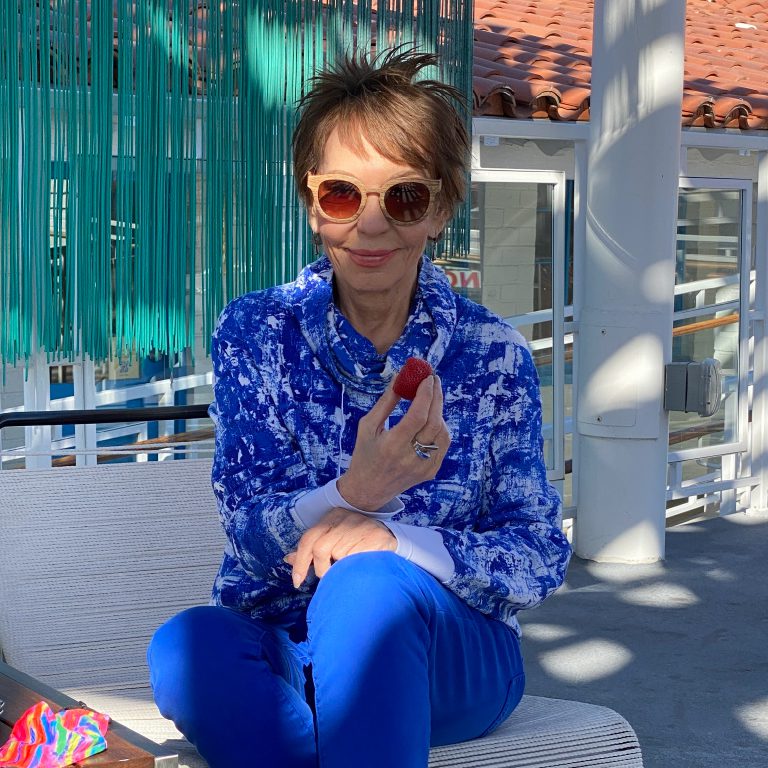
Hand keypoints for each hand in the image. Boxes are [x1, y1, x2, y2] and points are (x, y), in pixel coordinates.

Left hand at [284, 507, 396, 587]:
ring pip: (339, 556)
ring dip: (341, 568)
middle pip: (320, 548)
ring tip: (349, 567)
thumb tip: (288, 559)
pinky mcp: (374, 538)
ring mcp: (360, 527)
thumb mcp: (331, 539)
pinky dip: (355, 566)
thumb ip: (311, 550)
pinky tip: (360, 565)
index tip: (298, 582)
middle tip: (329, 577)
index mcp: (332, 518)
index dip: (301, 563)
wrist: (388, 534)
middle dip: (321, 569)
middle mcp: (344, 519)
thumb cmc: (354, 540)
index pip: (309, 539)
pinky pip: (356, 559)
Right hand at [337, 375, 450, 509]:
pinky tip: (431, 419)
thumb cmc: (365, 453)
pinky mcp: (430, 472)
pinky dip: (440, 427)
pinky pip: (443, 444)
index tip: (428, 378)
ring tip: (430, 400)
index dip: (426, 395)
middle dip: (437, 397)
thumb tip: (400, 377)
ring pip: (442, 433)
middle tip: (434, 381)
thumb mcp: (368, 426)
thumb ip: (386, 402)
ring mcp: (423, 467)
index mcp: (391, 445)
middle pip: (434, 422)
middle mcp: (410, 458)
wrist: (368, 489)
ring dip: (439, 412)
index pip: (417, 416)